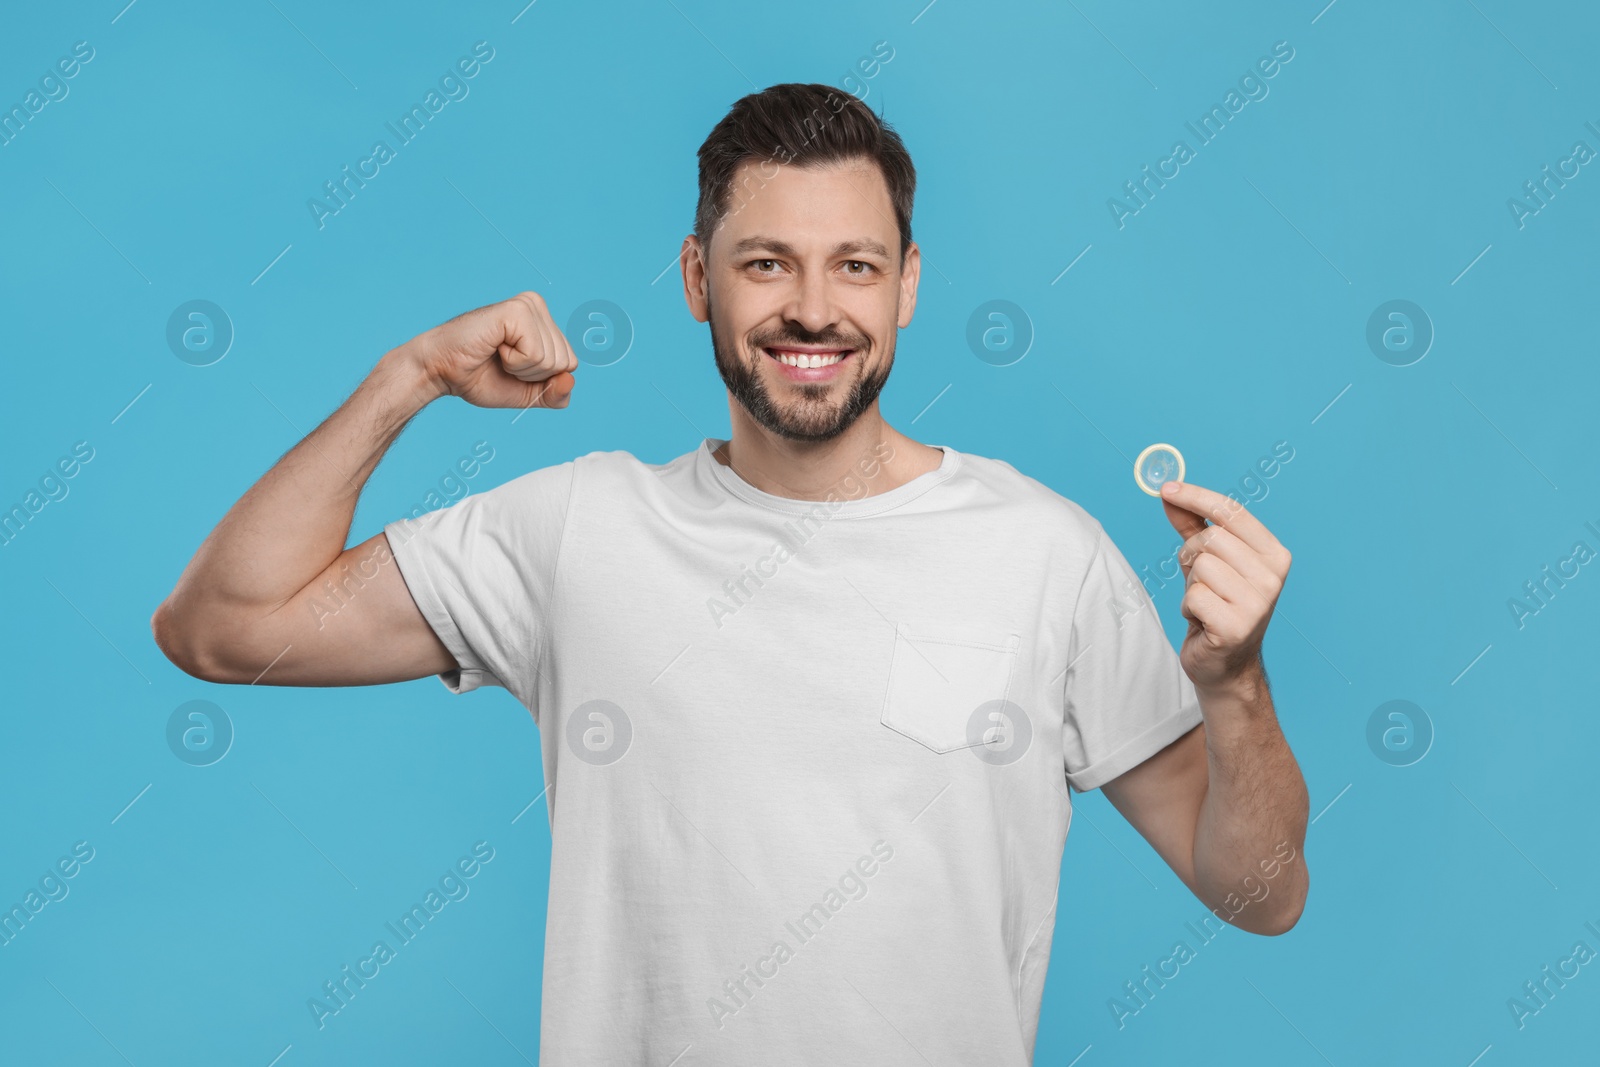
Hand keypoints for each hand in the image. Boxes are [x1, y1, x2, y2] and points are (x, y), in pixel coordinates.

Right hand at [399, 291, 577, 409]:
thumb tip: (570, 380)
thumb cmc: (479, 377)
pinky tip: (495, 347)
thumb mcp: (527, 394)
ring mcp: (528, 305)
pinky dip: (515, 363)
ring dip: (521, 369)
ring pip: (553, 360)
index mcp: (543, 321)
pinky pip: (536, 355)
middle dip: (533, 375)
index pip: (570, 365)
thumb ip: (554, 394)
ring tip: (497, 353)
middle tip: (502, 361)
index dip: (541, 379)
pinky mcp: (517, 310)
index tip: (512, 368)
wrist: (440, 371)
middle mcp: (538, 306)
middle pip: (565, 363)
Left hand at [1158, 481, 1291, 692]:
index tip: (1166, 488)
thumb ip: (1192, 525)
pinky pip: (1193, 596)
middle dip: (1191, 556)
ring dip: (1190, 585)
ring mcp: (1258, 602)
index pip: (1233, 512)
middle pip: (1210, 538)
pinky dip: (1188, 607)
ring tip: (1205, 603)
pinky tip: (1203, 621)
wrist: (1226, 664)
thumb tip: (1169, 492)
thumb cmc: (1217, 605)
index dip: (1196, 496)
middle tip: (1200, 581)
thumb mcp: (1206, 560)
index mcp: (1274, 554)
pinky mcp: (1236, 626)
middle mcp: (1273, 576)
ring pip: (1200, 567)